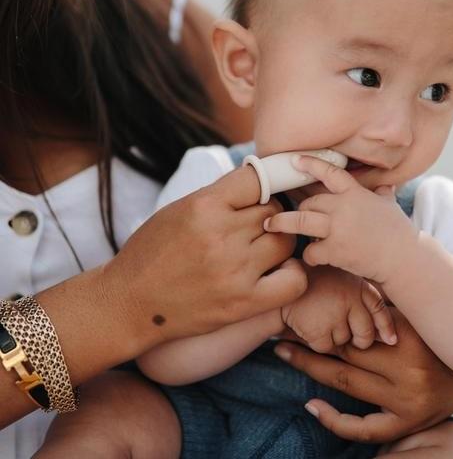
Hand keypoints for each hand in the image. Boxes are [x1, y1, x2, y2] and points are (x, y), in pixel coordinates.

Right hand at [103, 165, 306, 347]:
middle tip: (252, 226)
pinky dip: (291, 273)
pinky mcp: (243, 303)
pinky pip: (293, 281)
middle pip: (273, 210)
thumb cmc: (153, 251)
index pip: (258, 178)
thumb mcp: (180, 209)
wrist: (129, 302)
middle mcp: (221, 236)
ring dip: (278, 242)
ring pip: (285, 241)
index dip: (263, 183)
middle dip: (267, 214)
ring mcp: (235, 271)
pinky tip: (276, 271)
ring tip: (260, 248)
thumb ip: (221, 195)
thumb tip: (264, 180)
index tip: (261, 192)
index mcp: (203, 206)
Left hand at [264, 155, 415, 283]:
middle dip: (301, 208)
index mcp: (356, 193)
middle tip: (291, 214)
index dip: (310, 164)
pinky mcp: (335, 250)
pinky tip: (315, 257)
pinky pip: (311, 250)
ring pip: (300, 221)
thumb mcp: (390, 205)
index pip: (330, 173)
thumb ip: (382, 194)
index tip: (294, 159)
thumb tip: (385, 186)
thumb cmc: (399, 232)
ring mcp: (338, 228)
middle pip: (309, 202)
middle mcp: (344, 207)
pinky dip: (311, 255)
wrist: (405, 259)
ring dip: (283, 223)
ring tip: (270, 225)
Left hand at [274, 308, 452, 443]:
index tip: (297, 305)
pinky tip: (311, 406)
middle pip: (346, 353)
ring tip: (284, 352)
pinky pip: (367, 429)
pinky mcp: (408, 424)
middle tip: (281, 328)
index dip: (323, 317)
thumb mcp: (418, 306)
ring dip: (311, 368)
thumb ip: (385, 295)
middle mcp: (409, 372)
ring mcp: (407, 403)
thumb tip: (346, 268)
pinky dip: (336, 421)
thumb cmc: (440, 328)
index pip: (356, 326)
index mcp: (411, 337)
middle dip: (310, 340)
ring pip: (347, 384)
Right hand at [281, 266, 395, 352]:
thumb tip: (387, 334)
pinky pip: (325, 347)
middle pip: (365, 335)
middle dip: (357, 339)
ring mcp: (334, 315)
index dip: (386, 327)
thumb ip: (362, 298)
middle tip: (341, 327)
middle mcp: (350, 299)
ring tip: (318, 314)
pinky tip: (307, 321)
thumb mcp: (341, 278)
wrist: (278, 276)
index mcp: (358, 285)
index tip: (390, 341)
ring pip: (343, 342)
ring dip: (332, 336)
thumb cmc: (312, 278)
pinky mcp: (318, 330)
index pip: (380, 310)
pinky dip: (315, 340)